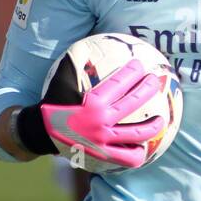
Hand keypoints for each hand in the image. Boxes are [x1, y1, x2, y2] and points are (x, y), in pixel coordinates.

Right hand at [40, 59, 164, 168]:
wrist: (40, 132)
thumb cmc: (53, 103)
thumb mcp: (61, 79)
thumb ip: (74, 61)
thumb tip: (87, 43)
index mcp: (92, 103)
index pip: (120, 84)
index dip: (133, 72)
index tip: (140, 65)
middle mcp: (100, 122)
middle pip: (133, 103)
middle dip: (148, 89)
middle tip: (155, 81)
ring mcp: (104, 141)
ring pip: (138, 133)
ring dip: (153, 125)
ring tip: (160, 119)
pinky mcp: (104, 156)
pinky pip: (128, 157)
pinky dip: (137, 153)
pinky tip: (143, 147)